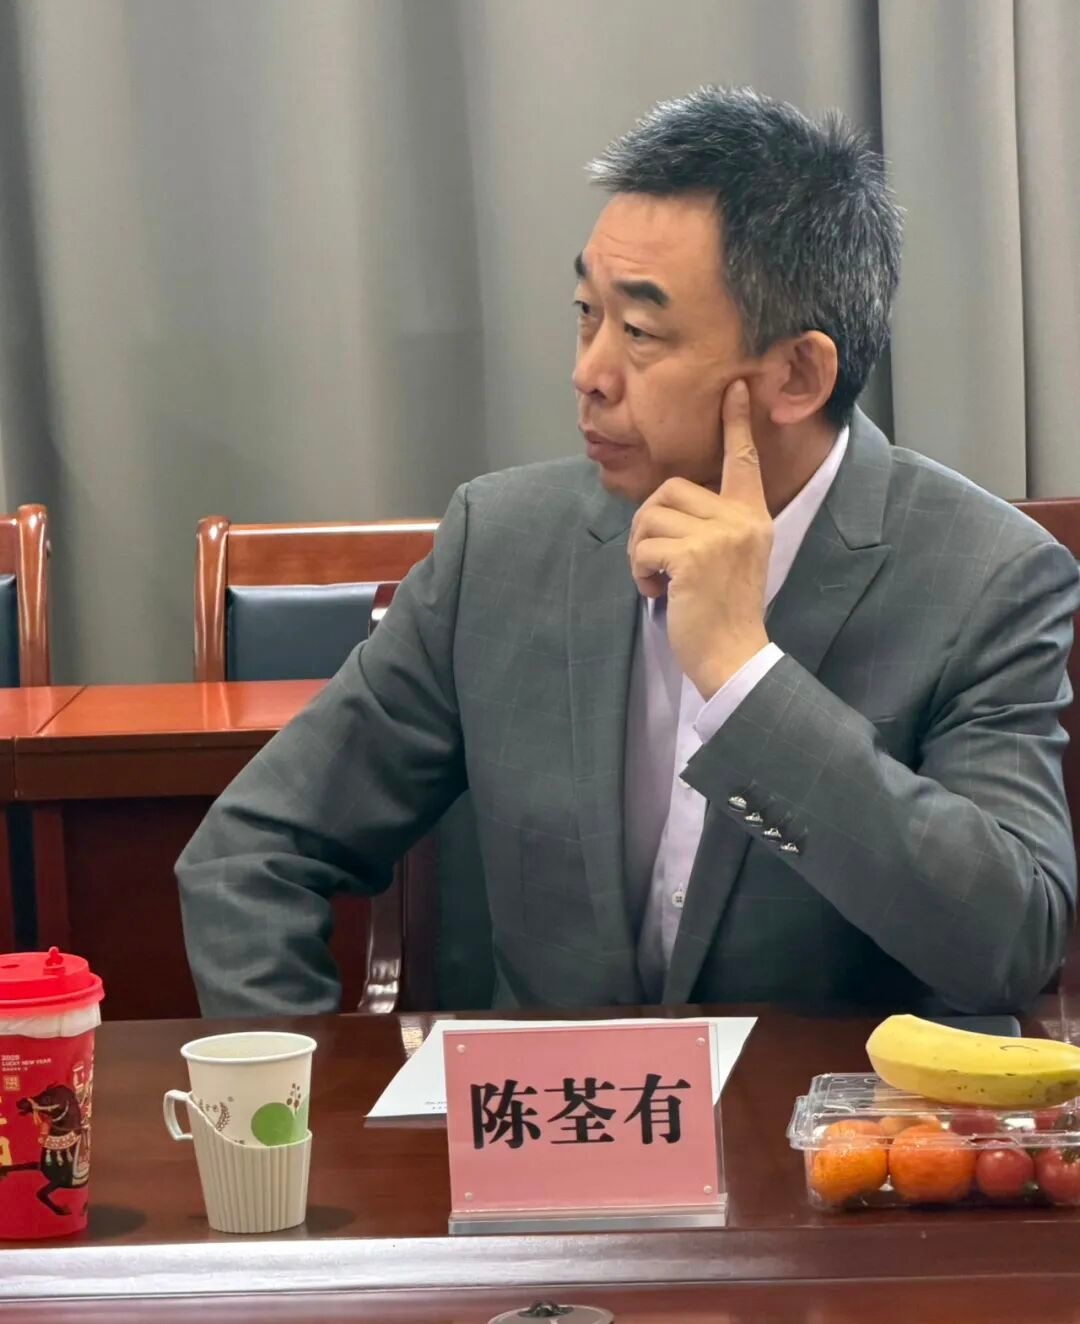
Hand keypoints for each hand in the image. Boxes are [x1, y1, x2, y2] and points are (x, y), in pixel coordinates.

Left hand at [628, 379, 772, 699]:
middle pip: (670, 489)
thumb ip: (713, 525)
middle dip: (649, 524)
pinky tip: (657, 591)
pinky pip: (644, 545)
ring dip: (640, 549)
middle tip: (655, 561)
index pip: (743, 460)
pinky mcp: (693, 556)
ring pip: (650, 515)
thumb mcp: (731, 558)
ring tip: (658, 578)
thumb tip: (666, 504)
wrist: (734, 655)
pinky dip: (639, 570)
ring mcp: (719, 536)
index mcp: (752, 516)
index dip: (736, 423)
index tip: (733, 387)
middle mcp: (740, 519)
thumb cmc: (725, 611)